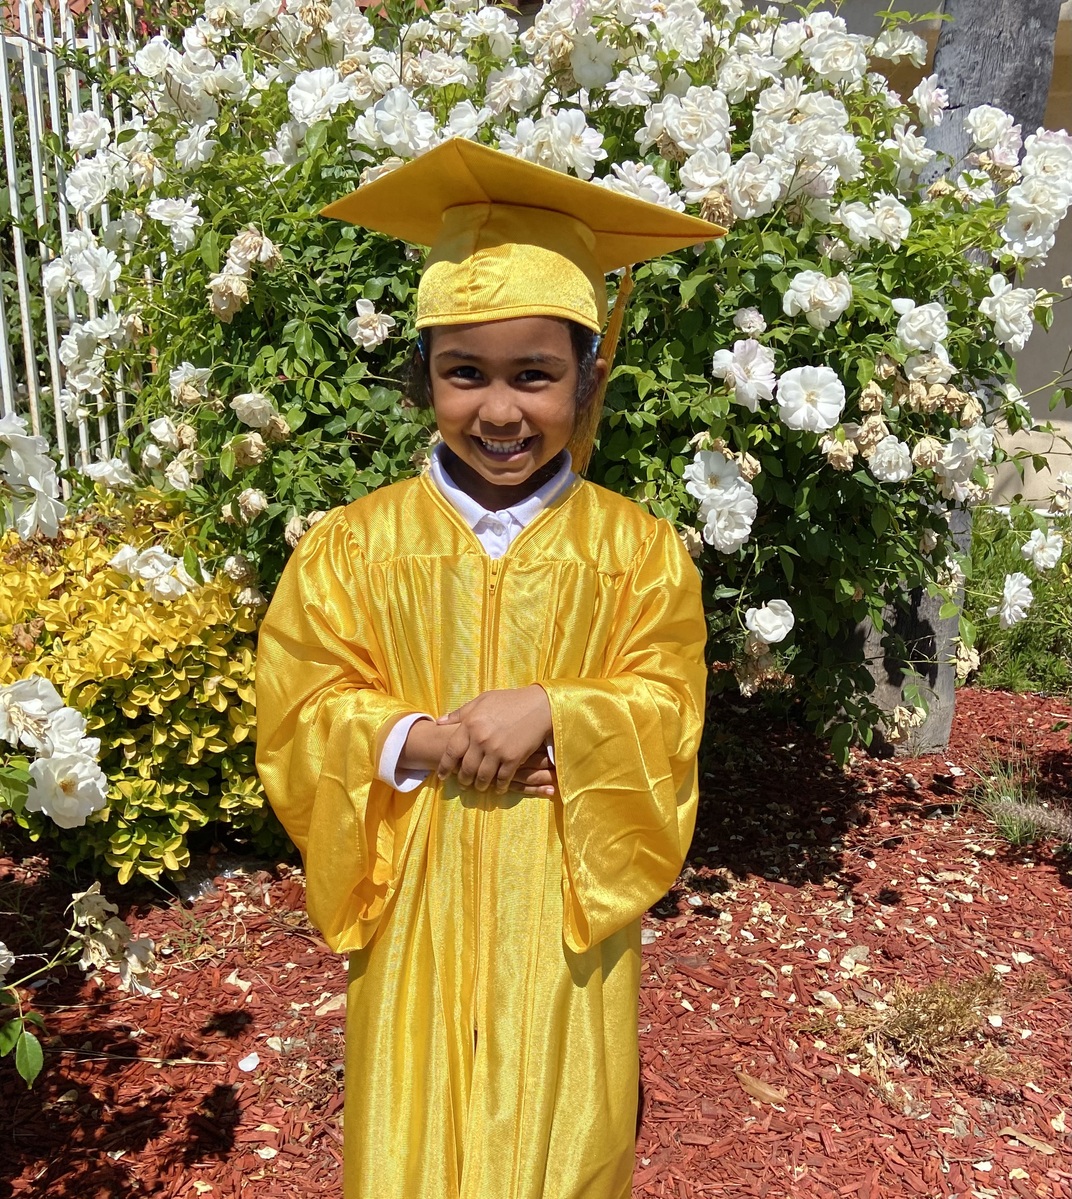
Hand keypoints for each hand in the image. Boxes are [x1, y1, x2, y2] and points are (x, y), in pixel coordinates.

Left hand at [435, 686, 553, 793]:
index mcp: (470, 724)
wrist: (539, 706)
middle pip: (466, 768)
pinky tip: (499, 787)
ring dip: (479, 785)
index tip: (442, 775)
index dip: (444, 766)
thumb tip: (438, 721)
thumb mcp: (482, 700)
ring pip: (482, 777)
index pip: (451, 751)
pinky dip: (499, 786)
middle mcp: (481, 739)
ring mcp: (497, 750)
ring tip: (479, 786)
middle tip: (463, 783)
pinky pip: (502, 779)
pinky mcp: (513, 758)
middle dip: (463, 779)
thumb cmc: (509, 701)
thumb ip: (459, 713)